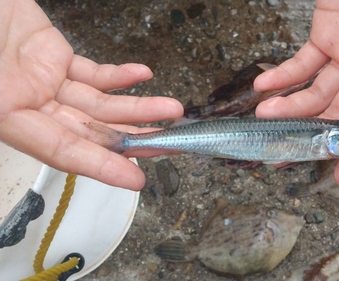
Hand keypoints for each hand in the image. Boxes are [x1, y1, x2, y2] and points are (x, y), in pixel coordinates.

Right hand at [0, 0, 182, 189]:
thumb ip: (3, 105)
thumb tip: (13, 119)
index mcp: (5, 115)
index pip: (61, 150)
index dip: (100, 166)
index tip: (135, 179)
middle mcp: (28, 105)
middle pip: (89, 131)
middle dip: (132, 140)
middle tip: (169, 145)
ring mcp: (44, 81)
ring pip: (98, 103)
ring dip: (138, 108)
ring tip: (172, 111)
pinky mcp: (54, 58)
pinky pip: (92, 73)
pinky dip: (118, 76)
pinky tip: (143, 74)